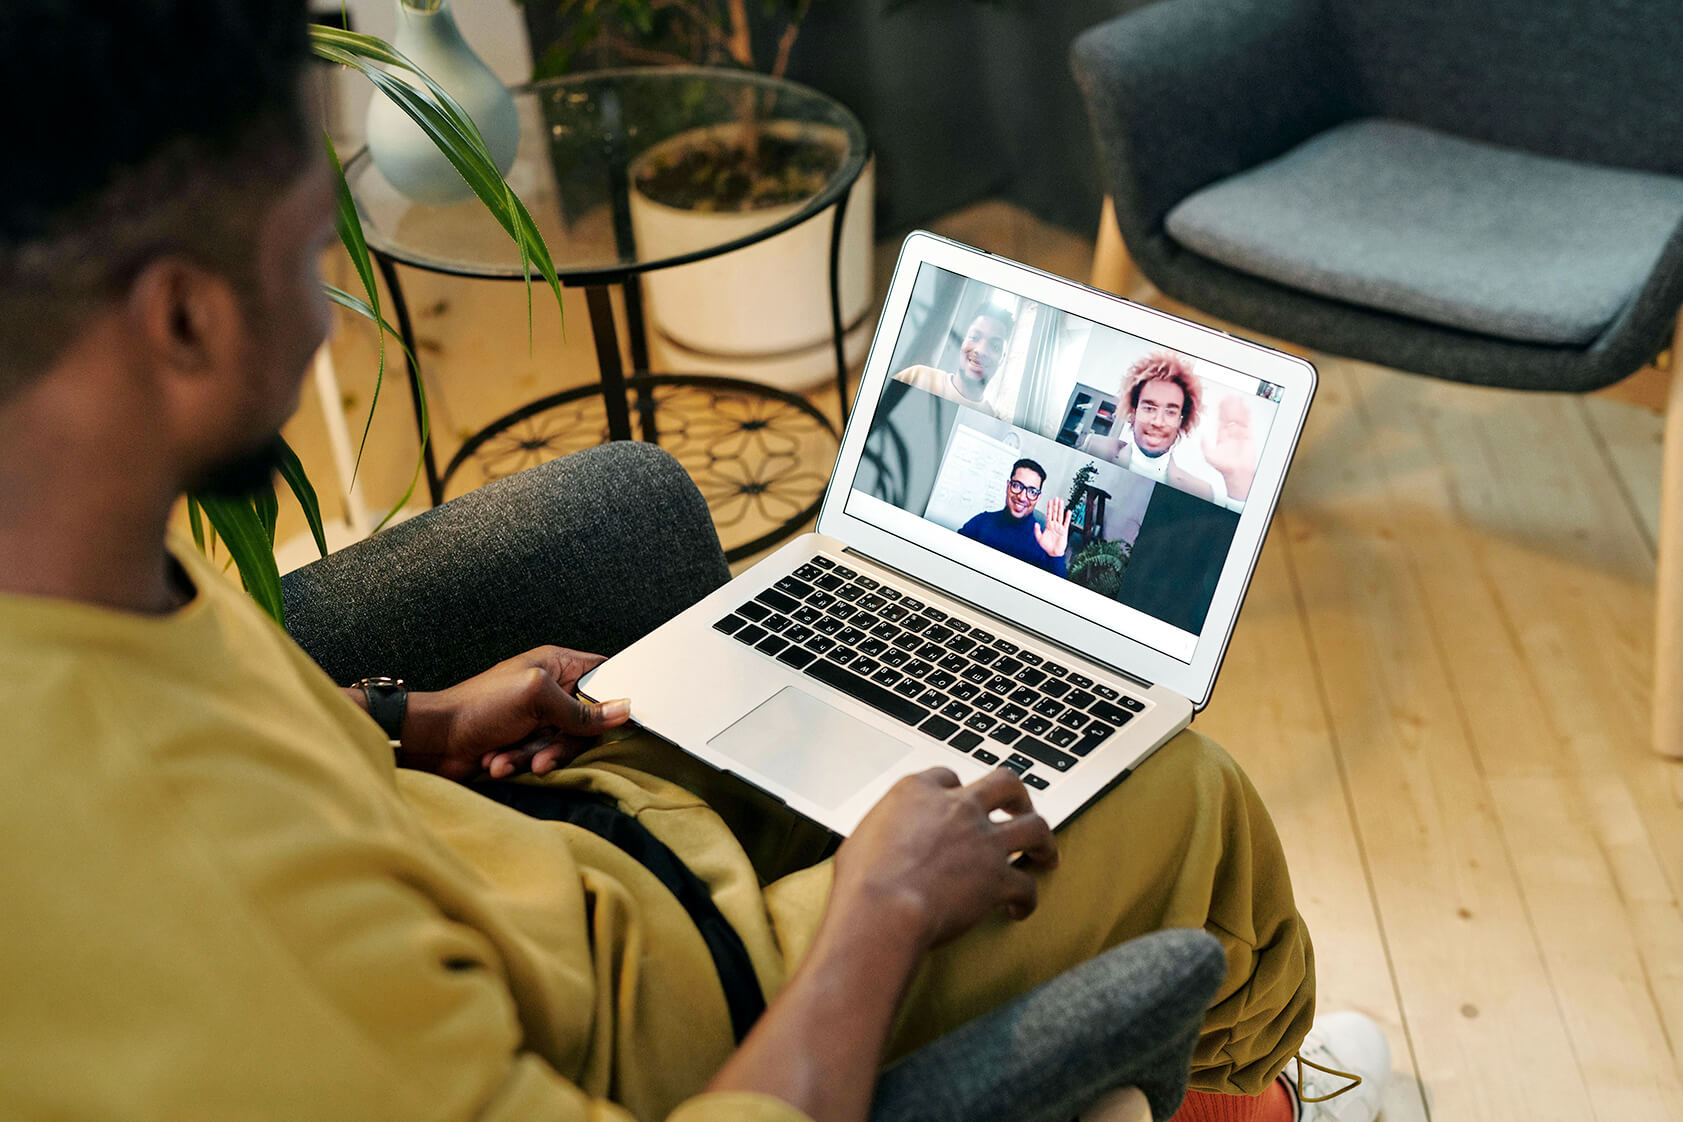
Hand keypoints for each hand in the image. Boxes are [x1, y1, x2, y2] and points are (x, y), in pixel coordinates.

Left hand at [396, 646, 629, 780]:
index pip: (603, 673)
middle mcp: (551, 690)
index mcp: (556, 665)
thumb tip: (622, 710)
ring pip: (565, 744)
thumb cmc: (476, 706)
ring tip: (507, 758)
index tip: (617, 719)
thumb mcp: (536, 698)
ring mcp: (538, 717)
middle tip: (541, 752)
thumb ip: (581, 708)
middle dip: (562, 742)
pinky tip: (498, 761)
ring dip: (535, 755)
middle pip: (588, 721)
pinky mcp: (526, 742)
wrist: (434, 741)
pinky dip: (521, 763)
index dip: (613, 696)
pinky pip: (544, 757)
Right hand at [832, 768, 1058, 950]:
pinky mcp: (998, 877)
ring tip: (1046, 854)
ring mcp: (982, 841)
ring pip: (1034, 826)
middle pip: (1005, 784)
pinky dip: (1027, 899)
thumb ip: (883, 831)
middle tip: (1018, 809)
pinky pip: (1026, 885)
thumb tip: (880, 844)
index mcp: (918, 791)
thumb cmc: (861, 880)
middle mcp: (957, 807)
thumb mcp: (861, 837)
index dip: (957, 790)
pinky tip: (1019, 909)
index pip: (948, 777)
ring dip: (1044, 841)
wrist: (882, 910)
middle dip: (1017, 797)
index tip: (959, 802)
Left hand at [1032, 497, 1071, 557]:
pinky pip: (1066, 523)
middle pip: (1055, 513)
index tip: (1050, 501)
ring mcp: (1059, 527)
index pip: (1049, 514)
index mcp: (1048, 525)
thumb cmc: (1047, 546)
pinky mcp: (1064, 531)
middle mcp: (1054, 525)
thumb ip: (1037, 530)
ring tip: (1061, 502)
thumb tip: (1036, 524)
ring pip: (1060, 516)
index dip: (1049, 508)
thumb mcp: (1039, 538)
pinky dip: (1067, 517)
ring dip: (1060, 509)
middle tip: (1056, 498)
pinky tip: (1068, 512)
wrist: (1053, 552)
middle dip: (1055, 505)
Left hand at [1201, 398, 1258, 500]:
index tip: (1222, 402)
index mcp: (1222, 436)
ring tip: (1238, 398)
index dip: (1222, 411)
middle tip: (1230, 396)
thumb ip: (1205, 444)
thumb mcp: (1209, 455)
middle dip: (1230, 406)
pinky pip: (1248, 424)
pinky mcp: (1248, 436)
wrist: (1236, 473)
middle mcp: (1231, 434)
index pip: (1222, 420)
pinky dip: (1247, 416)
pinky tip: (1246, 408)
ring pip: (1239, 418)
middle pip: (1231, 416)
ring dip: (1239, 408)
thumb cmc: (1224, 467)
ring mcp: (1240, 434)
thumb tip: (1202, 434)